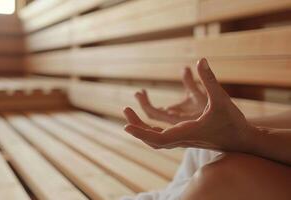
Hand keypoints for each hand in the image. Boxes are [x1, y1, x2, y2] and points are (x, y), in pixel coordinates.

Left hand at [123, 58, 255, 151]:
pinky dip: (150, 131)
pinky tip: (147, 123)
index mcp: (187, 132)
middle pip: (152, 140)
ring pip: (156, 141)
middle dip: (137, 126)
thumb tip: (201, 60)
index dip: (141, 132)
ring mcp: (182, 142)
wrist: (243, 141)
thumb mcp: (221, 99)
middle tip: (125, 110)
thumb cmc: (233, 122)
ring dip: (142, 129)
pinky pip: (162, 139)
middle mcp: (182, 139)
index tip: (125, 126)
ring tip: (131, 114)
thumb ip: (210, 80)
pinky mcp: (185, 139)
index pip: (158, 138)